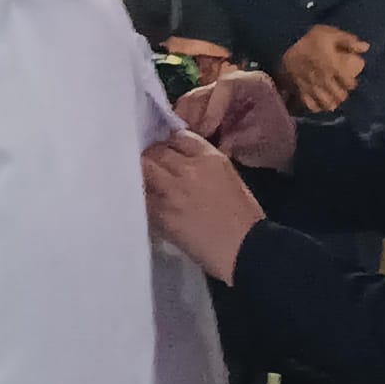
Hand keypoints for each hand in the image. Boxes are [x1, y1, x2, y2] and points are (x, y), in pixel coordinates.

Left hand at [143, 131, 264, 285]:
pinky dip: (141, 195)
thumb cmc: (243, 213)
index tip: (168, 151)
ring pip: (143, 169)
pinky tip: (144, 199)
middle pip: (156, 150)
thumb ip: (205, 162)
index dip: (171, 143)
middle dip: (152, 155)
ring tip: (145, 181)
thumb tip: (184, 158)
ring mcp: (171, 191)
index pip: (179, 137)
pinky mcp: (160, 214)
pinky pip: (142, 196)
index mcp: (209, 158)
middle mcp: (187, 169)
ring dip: (142, 173)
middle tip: (153, 166)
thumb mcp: (230, 175)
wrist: (243, 247)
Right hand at [176, 70, 297, 170]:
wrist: (278, 144)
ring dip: (184, 124)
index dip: (213, 107)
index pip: (227, 85)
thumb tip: (216, 147)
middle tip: (189, 143)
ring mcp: (216, 92)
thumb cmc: (275, 140)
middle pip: (201, 92)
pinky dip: (181, 126)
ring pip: (188, 101)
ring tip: (185, 145)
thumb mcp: (263, 141)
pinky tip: (183, 143)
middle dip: (193, 119)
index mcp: (253, 83)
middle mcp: (232, 82)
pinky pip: (185, 111)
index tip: (206, 131)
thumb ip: (240, 141)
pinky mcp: (204, 105)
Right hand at [277, 25, 367, 112]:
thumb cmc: (310, 38)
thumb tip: (366, 47)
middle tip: (342, 89)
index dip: (352, 83)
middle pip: (340, 96)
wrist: (283, 42)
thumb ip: (349, 41)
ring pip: (327, 103)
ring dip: (332, 102)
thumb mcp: (331, 33)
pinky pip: (311, 105)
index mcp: (334, 66)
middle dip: (343, 94)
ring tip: (332, 97)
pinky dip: (317, 106)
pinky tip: (319, 102)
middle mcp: (324, 80)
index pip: (350, 84)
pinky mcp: (300, 90)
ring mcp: (312, 87)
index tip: (350, 80)